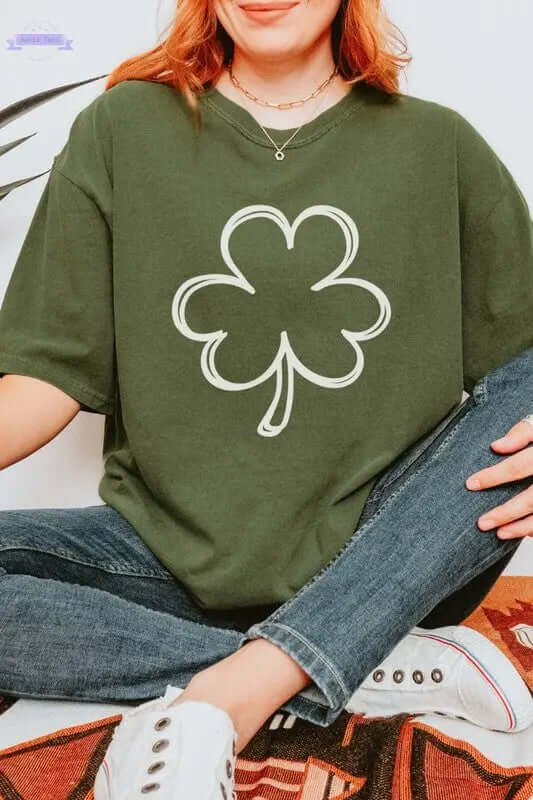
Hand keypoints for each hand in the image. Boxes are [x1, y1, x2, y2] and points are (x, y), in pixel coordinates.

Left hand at [465, 418, 532, 538]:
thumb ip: (522, 432)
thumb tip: (496, 446)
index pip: (519, 466)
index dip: (493, 476)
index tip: (471, 484)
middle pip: (531, 499)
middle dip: (505, 513)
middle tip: (482, 523)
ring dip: (522, 528)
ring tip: (500, 533)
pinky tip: (522, 532)